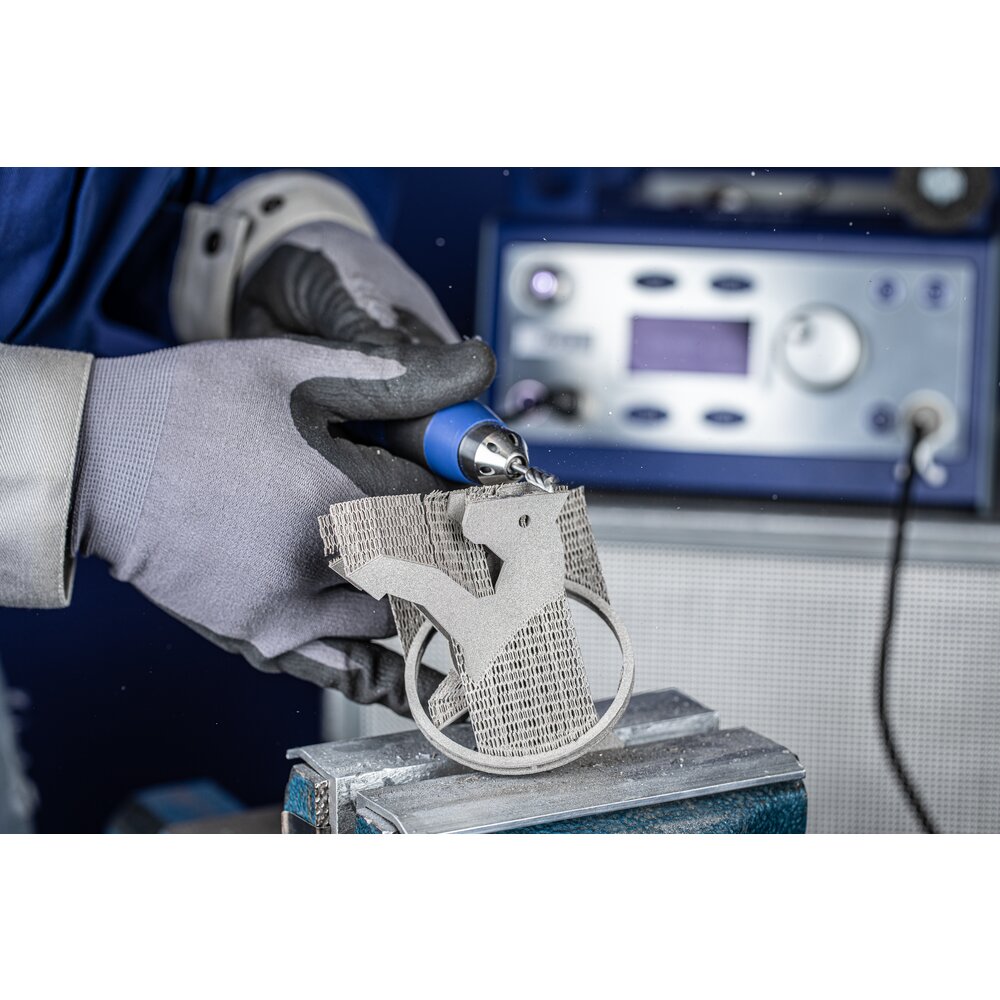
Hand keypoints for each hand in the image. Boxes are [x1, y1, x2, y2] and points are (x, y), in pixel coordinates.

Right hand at [71, 332, 494, 713]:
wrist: (99, 460)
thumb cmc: (195, 405)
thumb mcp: (299, 369)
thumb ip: (399, 378)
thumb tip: (477, 367)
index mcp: (336, 490)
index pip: (442, 504)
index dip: (461, 490)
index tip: (463, 482)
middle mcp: (320, 563)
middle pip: (428, 565)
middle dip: (445, 539)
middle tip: (444, 519)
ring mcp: (290, 610)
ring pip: (394, 613)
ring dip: (413, 587)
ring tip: (408, 557)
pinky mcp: (261, 637)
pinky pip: (344, 661)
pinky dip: (377, 653)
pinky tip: (389, 634)